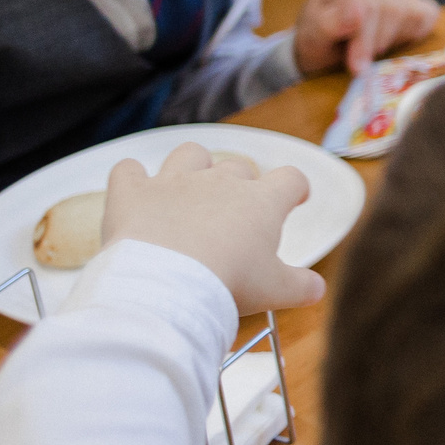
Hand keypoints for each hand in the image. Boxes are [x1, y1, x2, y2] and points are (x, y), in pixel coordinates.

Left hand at [101, 143, 325, 314]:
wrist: (166, 285)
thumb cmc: (229, 283)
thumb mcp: (276, 290)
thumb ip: (302, 286)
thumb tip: (316, 289)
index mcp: (261, 201)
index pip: (290, 178)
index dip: (295, 189)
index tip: (294, 200)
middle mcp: (220, 181)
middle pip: (238, 166)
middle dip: (240, 184)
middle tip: (235, 214)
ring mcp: (174, 182)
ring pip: (190, 154)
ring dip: (192, 166)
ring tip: (190, 190)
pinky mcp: (133, 193)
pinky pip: (127, 170)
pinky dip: (131, 178)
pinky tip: (135, 190)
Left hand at [292, 0, 439, 75]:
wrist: (328, 45)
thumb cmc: (319, 42)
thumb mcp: (313, 39)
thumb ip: (329, 25)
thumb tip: (355, 15)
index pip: (365, 3)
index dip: (364, 39)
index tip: (357, 67)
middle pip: (390, 8)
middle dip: (377, 42)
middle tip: (362, 64)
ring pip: (409, 12)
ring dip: (393, 40)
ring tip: (372, 50)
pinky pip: (427, 15)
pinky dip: (414, 34)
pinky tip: (393, 41)